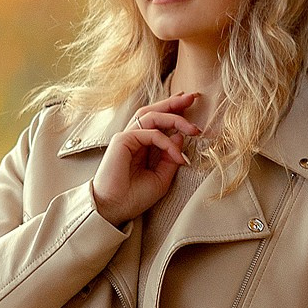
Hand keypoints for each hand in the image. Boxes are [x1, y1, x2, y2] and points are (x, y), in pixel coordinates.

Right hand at [91, 92, 205, 226]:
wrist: (114, 209)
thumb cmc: (133, 197)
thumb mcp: (161, 177)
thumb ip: (170, 157)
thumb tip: (179, 136)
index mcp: (140, 145)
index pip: (157, 121)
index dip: (173, 111)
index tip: (190, 106)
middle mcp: (133, 138)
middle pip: (153, 111)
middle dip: (173, 103)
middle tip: (192, 98)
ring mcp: (126, 137)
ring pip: (151, 116)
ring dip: (174, 117)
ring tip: (193, 128)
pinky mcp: (122, 140)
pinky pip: (150, 133)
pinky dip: (166, 142)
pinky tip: (177, 154)